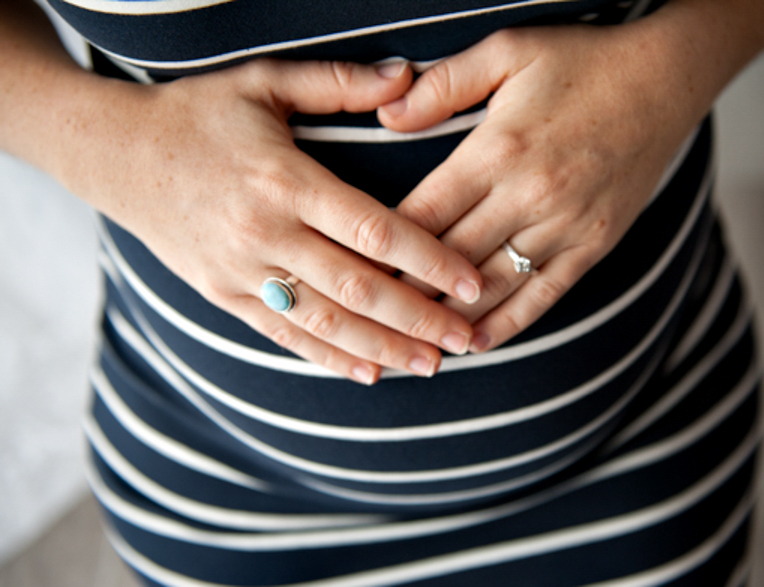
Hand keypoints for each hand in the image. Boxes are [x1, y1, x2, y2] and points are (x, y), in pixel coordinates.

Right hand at [63, 59, 483, 382]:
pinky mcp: (221, 295)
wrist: (115, 156)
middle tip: (466, 340)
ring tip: (431, 365)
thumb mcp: (264, 83)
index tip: (472, 282)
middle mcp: (264, 232)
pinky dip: (327, 357)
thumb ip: (338, 83)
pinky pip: (282, 334)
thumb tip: (408, 76)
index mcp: (285, 180)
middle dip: (418, 318)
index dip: (429, 260)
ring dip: (382, 348)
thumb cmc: (198, 115)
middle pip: (357, 287)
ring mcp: (239, 270)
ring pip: (324, 320)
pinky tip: (368, 373)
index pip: (373, 231)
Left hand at [378, 24, 708, 351]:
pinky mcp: (595, 244)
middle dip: (405, 292)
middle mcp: (530, 194)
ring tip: (410, 343)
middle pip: (452, 258)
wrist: (665, 80)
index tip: (352, 272)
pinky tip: (476, 344)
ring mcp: (566, 225)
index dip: (384, 248)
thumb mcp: (507, 50)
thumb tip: (386, 118)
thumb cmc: (580, 62)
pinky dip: (508, 324)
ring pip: (493, 286)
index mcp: (498, 149)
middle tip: (366, 318)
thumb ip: (442, 85)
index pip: (425, 212)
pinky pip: (545, 295)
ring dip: (449, 319)